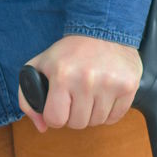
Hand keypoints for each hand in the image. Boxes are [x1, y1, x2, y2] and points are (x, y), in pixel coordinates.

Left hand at [18, 35, 141, 133]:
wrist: (103, 29)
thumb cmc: (69, 52)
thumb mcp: (39, 66)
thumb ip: (28, 99)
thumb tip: (42, 127)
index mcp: (62, 75)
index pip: (55, 119)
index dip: (55, 116)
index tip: (58, 107)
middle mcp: (86, 80)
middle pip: (77, 123)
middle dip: (73, 115)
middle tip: (75, 99)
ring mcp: (110, 84)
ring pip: (96, 122)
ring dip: (91, 114)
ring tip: (89, 95)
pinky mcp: (128, 86)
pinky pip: (115, 117)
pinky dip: (108, 112)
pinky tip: (103, 96)